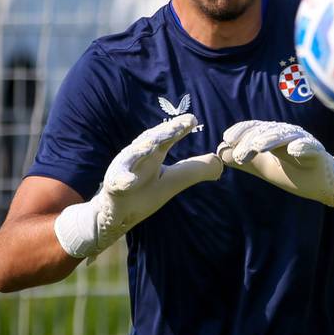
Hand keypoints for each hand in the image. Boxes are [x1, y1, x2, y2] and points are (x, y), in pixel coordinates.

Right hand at [54, 114, 221, 258]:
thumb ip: (194, 171)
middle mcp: (138, 156)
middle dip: (163, 132)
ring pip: (132, 156)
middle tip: (179, 125)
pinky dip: (123, 180)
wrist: (118, 215)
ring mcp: (124, 169)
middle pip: (151, 141)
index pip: (168, 137)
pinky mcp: (114, 186)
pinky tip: (129, 181)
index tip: (193, 119)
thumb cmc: (144, 193)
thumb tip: (219, 164)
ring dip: (141, 150)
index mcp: (153, 153)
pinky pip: (118, 182)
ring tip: (151, 146)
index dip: (178, 128)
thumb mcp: (173, 181)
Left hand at [217, 121, 333, 217]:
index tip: (226, 139)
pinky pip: (311, 147)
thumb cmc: (295, 172)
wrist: (325, 185)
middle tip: (239, 155)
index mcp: (274, 136)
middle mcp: (288, 134)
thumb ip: (245, 161)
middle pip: (267, 130)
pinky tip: (293, 149)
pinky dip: (303, 146)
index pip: (255, 128)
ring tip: (258, 147)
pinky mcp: (319, 153)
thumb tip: (219, 153)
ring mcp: (305, 141)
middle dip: (251, 140)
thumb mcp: (265, 168)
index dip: (241, 131)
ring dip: (271, 140)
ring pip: (286, 136)